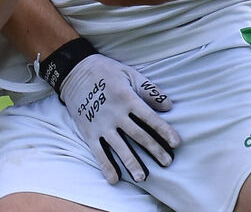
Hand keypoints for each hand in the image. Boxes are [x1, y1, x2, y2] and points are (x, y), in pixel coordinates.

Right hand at [51, 48, 179, 182]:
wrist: (73, 70)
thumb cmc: (105, 71)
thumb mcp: (129, 74)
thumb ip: (148, 90)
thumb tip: (168, 106)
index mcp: (127, 97)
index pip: (149, 117)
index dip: (164, 130)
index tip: (176, 143)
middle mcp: (115, 113)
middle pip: (138, 135)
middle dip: (154, 149)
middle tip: (167, 162)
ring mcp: (101, 124)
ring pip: (119, 147)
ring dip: (131, 163)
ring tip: (142, 177)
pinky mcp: (89, 131)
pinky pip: (98, 152)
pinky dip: (106, 166)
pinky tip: (114, 179)